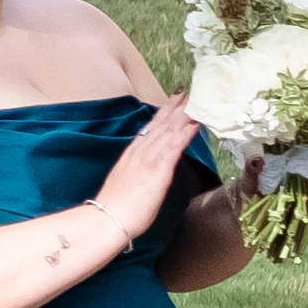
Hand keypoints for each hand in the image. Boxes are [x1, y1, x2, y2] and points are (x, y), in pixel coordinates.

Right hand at [94, 103, 200, 250]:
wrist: (108, 217)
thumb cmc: (118, 206)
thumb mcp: (129, 180)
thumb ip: (140, 169)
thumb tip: (151, 167)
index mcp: (134, 152)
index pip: (152, 127)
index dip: (166, 112)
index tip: (177, 99)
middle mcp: (141, 150)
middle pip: (162, 122)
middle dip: (177, 105)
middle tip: (192, 89)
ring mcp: (149, 156)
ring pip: (170, 128)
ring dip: (186, 112)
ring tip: (200, 98)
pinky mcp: (158, 167)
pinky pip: (175, 144)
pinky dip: (187, 131)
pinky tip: (198, 122)